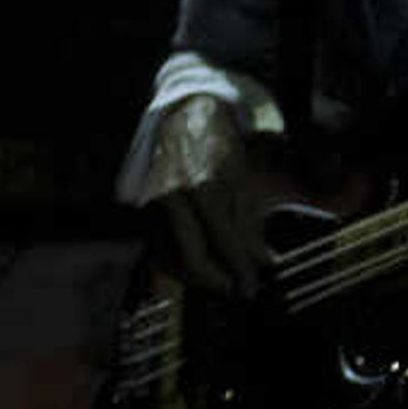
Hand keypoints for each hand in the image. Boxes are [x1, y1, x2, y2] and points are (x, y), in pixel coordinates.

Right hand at [141, 99, 289, 298]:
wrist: (181, 119)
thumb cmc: (216, 147)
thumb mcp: (242, 180)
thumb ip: (249, 224)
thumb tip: (264, 262)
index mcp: (203, 186)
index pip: (223, 241)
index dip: (239, 270)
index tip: (251, 289)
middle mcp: (173, 199)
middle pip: (190, 258)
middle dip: (216, 281)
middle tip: (236, 289)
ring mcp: (153, 206)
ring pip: (171, 259)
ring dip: (197, 277)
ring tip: (221, 280)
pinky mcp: (143, 212)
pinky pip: (159, 250)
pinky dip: (178, 266)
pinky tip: (199, 269)